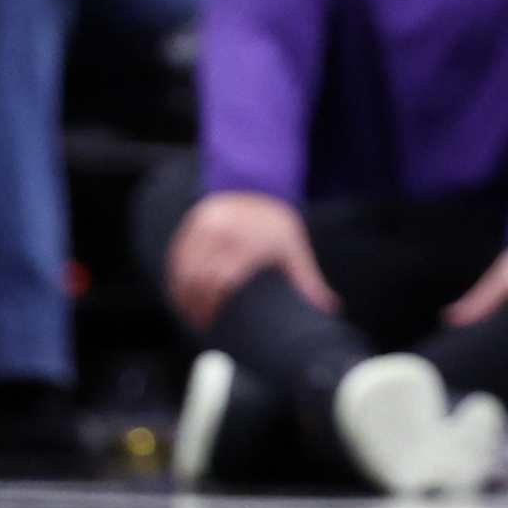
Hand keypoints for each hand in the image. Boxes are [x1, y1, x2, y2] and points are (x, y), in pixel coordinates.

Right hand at [167, 192, 340, 332]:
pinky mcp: (193, 222)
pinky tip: (178, 291)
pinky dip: (174, 275)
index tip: (209, 323)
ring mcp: (206, 225)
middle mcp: (225, 233)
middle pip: (198, 277)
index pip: (222, 281)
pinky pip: (177, 254)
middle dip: (193, 304)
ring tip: (185, 312)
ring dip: (179, 293)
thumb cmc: (278, 226)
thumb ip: (308, 282)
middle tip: (196, 322)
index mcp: (250, 243)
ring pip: (183, 267)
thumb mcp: (295, 251)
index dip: (211, 306)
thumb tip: (333, 308)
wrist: (261, 184)